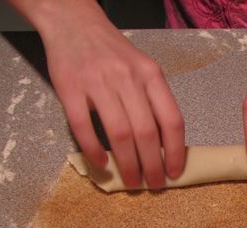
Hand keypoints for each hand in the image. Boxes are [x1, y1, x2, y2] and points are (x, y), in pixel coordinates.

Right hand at [43, 11, 184, 188]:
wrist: (74, 23)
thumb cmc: (114, 53)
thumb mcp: (143, 69)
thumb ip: (154, 101)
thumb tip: (165, 146)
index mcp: (151, 75)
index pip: (172, 120)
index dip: (176, 152)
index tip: (175, 172)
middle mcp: (127, 78)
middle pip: (146, 132)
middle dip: (152, 165)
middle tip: (153, 184)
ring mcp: (98, 82)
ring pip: (119, 133)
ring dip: (128, 163)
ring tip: (132, 181)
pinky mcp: (70, 87)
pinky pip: (83, 126)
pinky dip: (93, 149)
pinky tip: (102, 163)